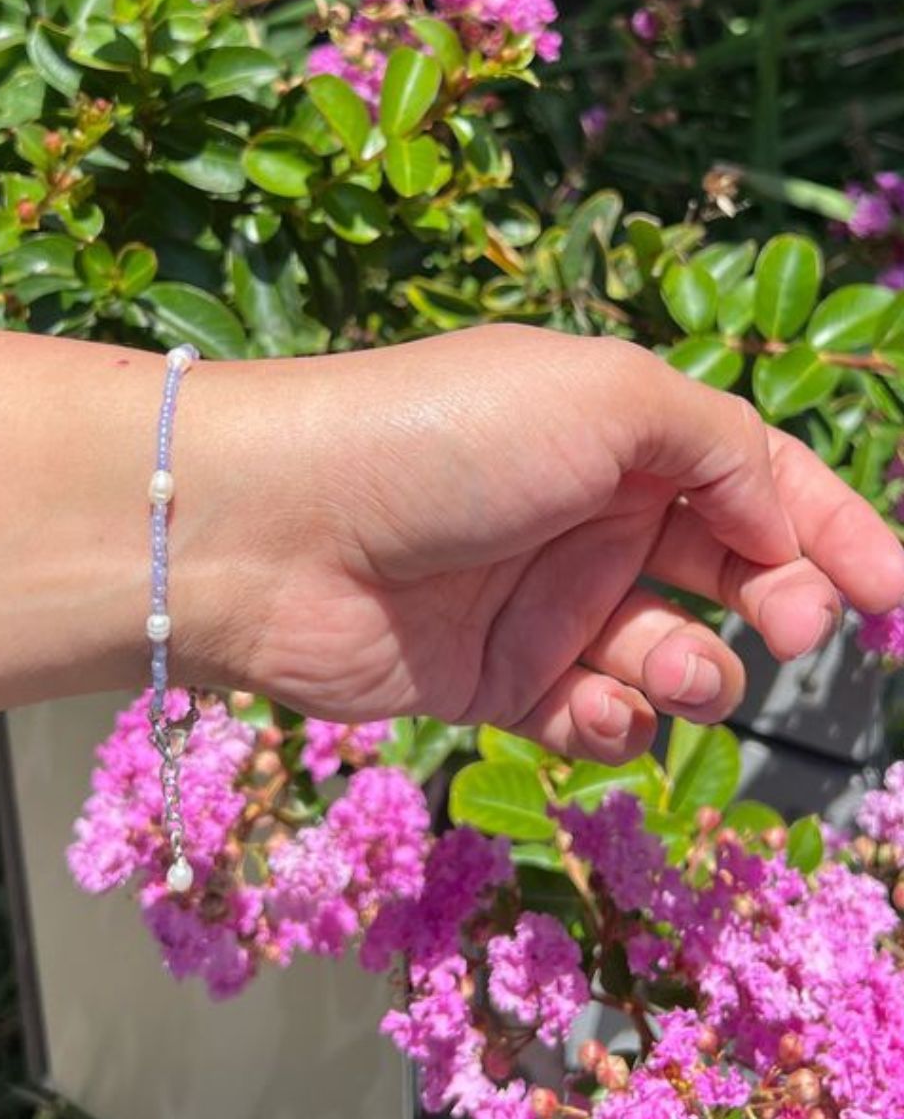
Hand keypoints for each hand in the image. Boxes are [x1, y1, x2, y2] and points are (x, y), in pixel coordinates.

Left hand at [186, 324, 903, 761]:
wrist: (277, 530)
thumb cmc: (445, 439)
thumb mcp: (608, 398)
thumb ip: (720, 445)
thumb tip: (781, 521)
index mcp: (617, 430)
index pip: (757, 479)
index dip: (836, 534)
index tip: (895, 603)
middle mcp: (582, 511)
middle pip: (723, 569)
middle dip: (777, 603)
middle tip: (788, 626)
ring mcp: (536, 599)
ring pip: (664, 653)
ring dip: (694, 671)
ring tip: (674, 670)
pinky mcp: (490, 678)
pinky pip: (584, 713)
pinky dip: (608, 721)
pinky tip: (592, 708)